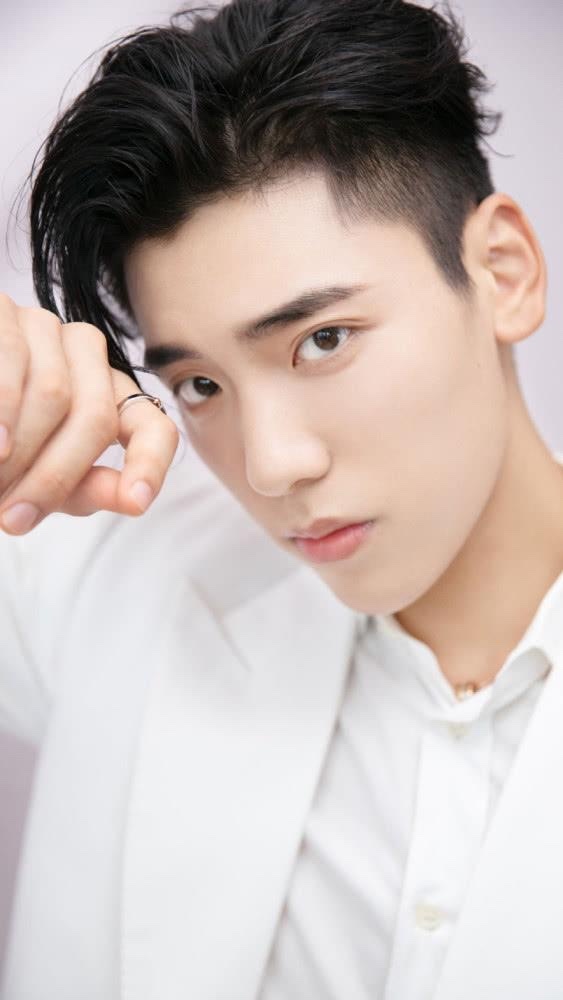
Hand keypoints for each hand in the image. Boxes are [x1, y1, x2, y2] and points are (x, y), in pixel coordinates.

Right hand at [0, 293, 179, 534]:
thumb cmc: (3, 452)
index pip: (154, 426)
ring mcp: (46, 327)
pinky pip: (15, 358)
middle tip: (15, 518)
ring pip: (55, 392)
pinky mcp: (6, 311)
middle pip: (96, 419)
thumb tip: (133, 501)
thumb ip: (90, 488)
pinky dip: (4, 409)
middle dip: (54, 477)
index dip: (150, 463)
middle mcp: (88, 354)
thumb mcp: (48, 477)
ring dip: (20, 452)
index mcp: (111, 396)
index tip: (136, 502)